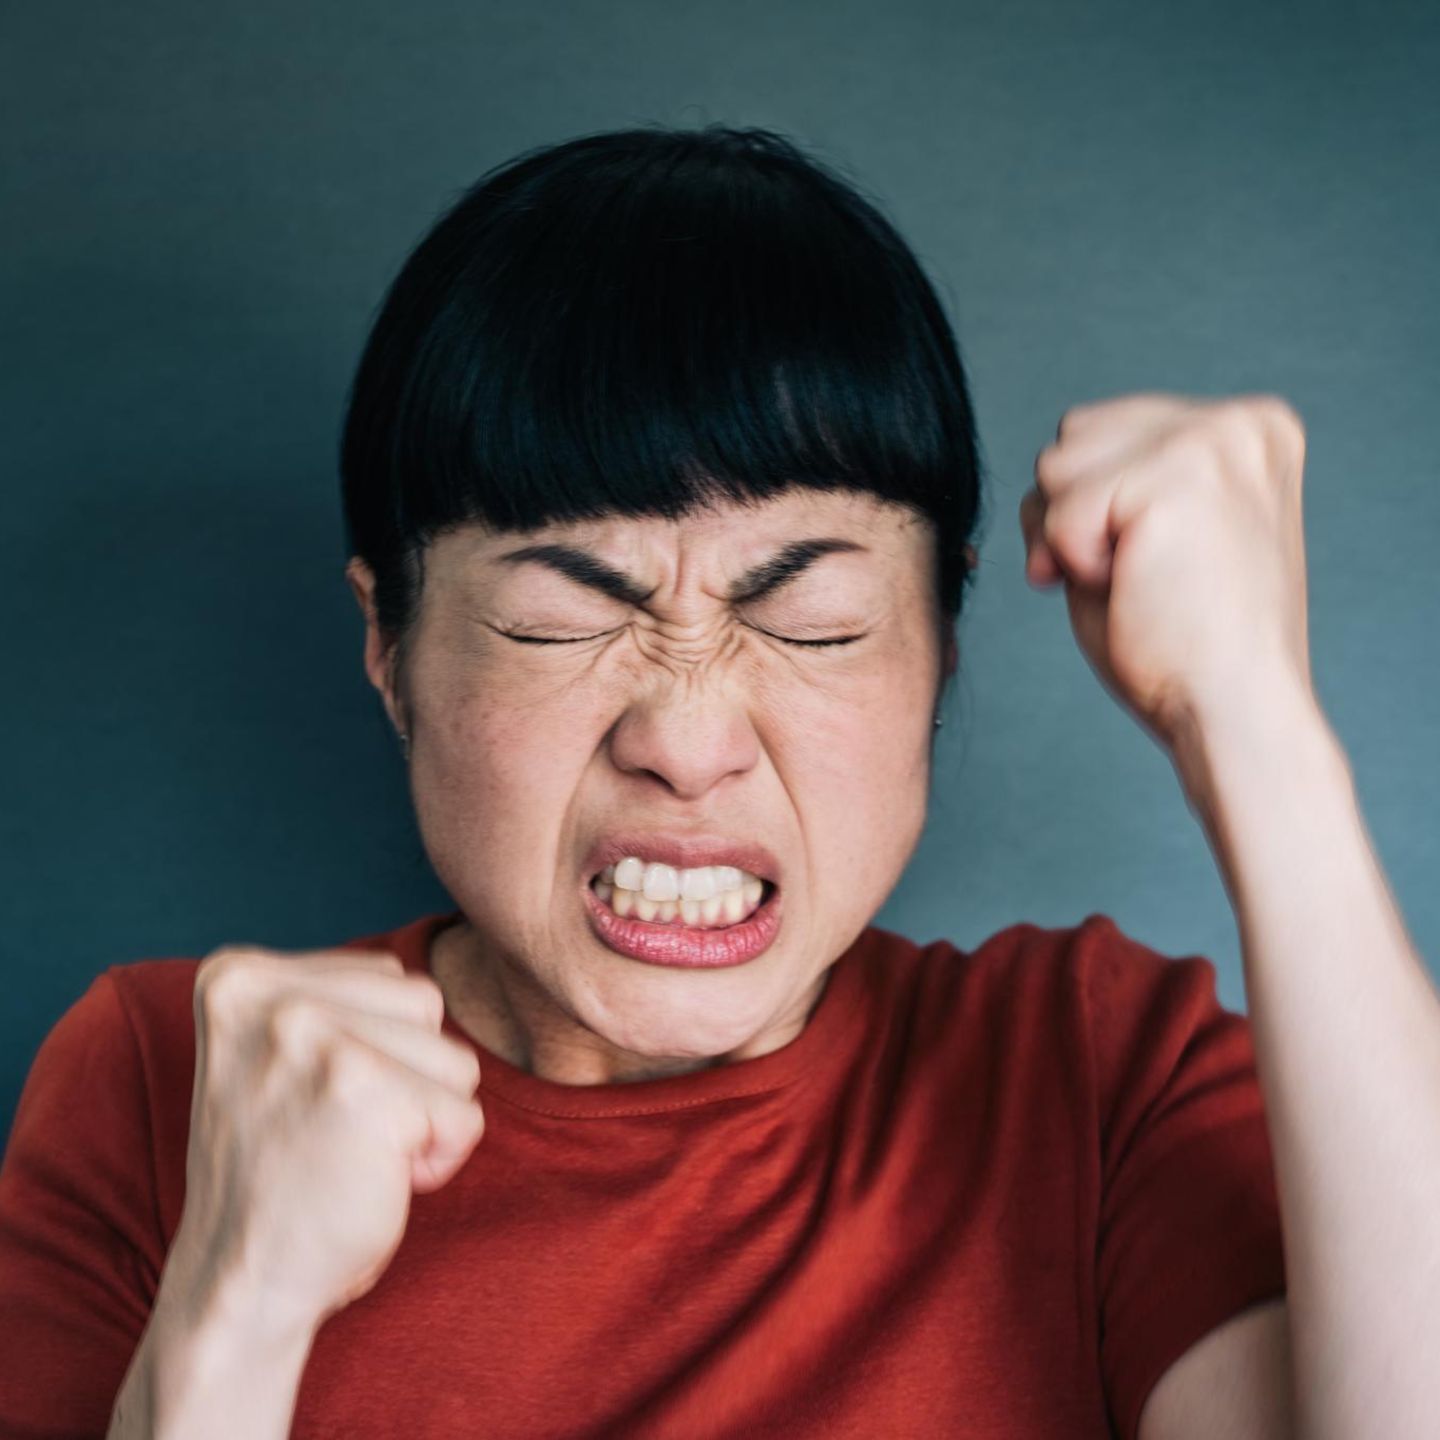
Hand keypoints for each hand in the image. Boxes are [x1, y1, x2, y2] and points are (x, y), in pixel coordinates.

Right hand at [168, 945, 485, 1335]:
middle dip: (408, 1077)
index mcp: (237, 974)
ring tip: (352, 1154)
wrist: (237, 1286)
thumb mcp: (281, 1053)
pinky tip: (370, 1183)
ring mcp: (313, 1040)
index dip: (377, 1050)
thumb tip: (437, 950)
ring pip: (453, 1056)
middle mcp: (268, 995)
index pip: (389, 977)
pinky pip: (466, 1117)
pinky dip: (438, 1160)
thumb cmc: (280, 1169)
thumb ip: (335, 998)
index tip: (309, 1100)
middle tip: (334, 1134)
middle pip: (426, 1005)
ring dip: (425, 1116)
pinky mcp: (362, 1093)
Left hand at [1018, 392, 1312, 749]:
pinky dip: (1073, 563)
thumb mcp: (1145, 538)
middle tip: (1119, 581)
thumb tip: (1046, 462)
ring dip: (1067, 539)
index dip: (1084, 504)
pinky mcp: (1180, 473)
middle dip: (1065, 514)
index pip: (1107, 428)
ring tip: (1136, 583)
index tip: (1126, 563)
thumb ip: (1110, 483)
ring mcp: (1214, 439)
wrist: (1235, 711)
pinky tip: (1135, 591)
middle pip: (1074, 433)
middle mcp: (1242, 421)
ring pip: (1056, 463)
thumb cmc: (1187, 645)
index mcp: (1248, 432)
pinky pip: (1060, 511)